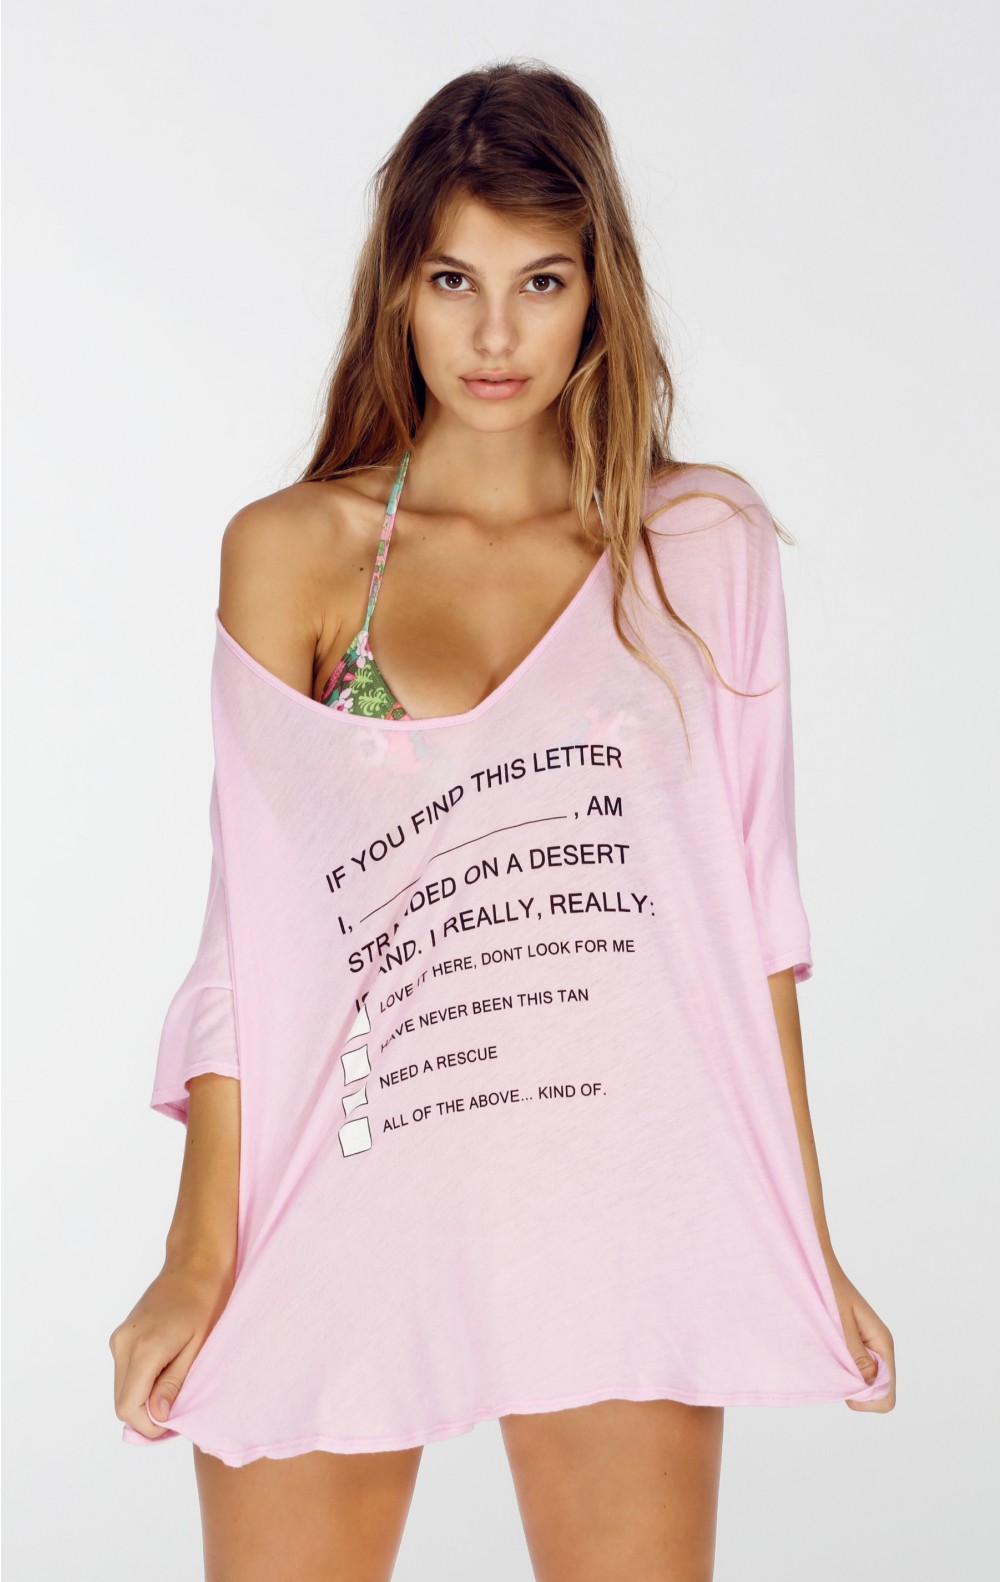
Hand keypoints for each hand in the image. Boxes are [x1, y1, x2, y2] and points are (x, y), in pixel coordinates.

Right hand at [109, 1258, 234, 1437]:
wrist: (196, 1263)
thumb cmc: (206, 1301)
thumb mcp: (198, 1346)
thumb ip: (174, 1383)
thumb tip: (156, 1416)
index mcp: (142, 1348)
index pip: (128, 1407)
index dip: (149, 1426)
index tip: (175, 1424)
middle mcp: (122, 1344)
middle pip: (122, 1401)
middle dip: (147, 1415)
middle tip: (180, 1413)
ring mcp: (120, 1337)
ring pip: (123, 1387)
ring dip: (145, 1399)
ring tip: (177, 1391)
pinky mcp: (123, 1334)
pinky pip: (126, 1371)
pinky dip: (142, 1382)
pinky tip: (168, 1373)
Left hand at [825, 1257, 895, 1412]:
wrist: (818, 1265)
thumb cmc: (827, 1288)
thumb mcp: (840, 1322)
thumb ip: (854, 1353)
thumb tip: (868, 1385)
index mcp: (882, 1343)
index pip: (888, 1393)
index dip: (868, 1400)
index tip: (844, 1389)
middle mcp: (880, 1348)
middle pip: (879, 1391)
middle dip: (857, 1392)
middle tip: (832, 1373)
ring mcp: (868, 1346)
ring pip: (866, 1381)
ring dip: (848, 1380)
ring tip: (827, 1361)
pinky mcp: (855, 1342)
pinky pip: (855, 1368)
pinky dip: (843, 1370)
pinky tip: (826, 1355)